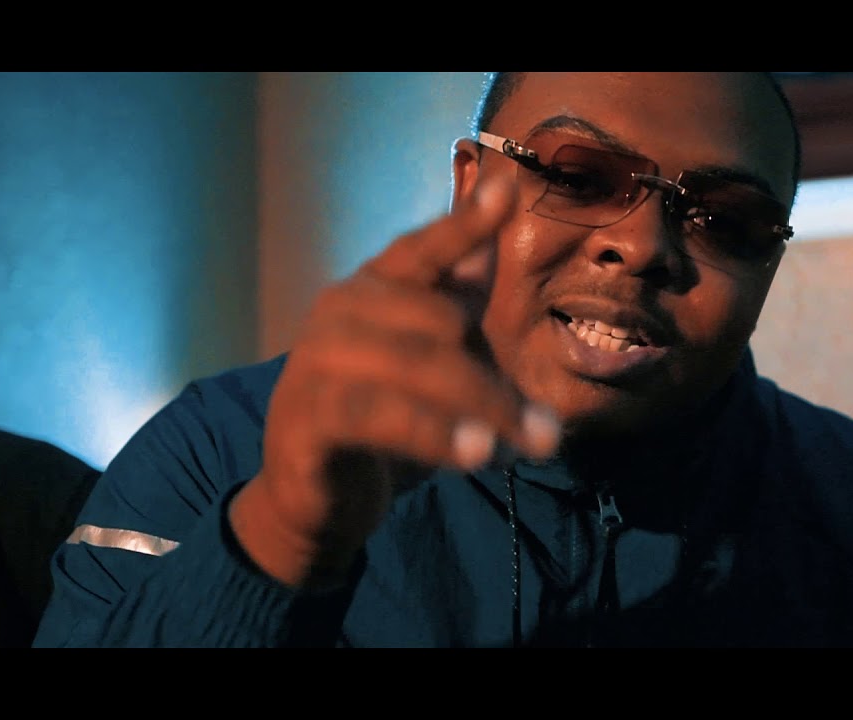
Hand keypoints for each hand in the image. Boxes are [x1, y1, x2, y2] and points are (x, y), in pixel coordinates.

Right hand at [229, 177, 560, 587]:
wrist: (314, 498)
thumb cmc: (383, 418)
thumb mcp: (432, 357)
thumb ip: (460, 297)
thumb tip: (496, 219)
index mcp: (373, 287)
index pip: (424, 249)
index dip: (464, 224)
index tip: (506, 190)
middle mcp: (340, 310)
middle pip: (443, 322)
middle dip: (501, 384)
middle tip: (546, 435)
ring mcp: (317, 360)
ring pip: (419, 367)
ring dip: (485, 408)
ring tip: (534, 447)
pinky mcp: (306, 415)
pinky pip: (380, 415)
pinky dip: (433, 432)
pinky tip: (475, 452)